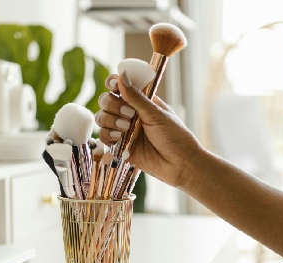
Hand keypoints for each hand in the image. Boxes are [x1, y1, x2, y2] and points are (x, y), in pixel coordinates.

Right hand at [94, 73, 204, 188]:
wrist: (180, 166)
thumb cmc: (175, 137)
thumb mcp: (156, 115)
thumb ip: (136, 97)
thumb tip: (122, 75)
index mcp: (142, 101)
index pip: (121, 86)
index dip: (113, 83)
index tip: (113, 86)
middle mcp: (130, 113)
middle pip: (107, 100)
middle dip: (113, 106)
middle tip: (129, 115)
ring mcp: (124, 130)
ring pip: (102, 118)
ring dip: (110, 121)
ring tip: (125, 129)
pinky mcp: (120, 146)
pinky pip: (103, 137)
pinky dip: (107, 135)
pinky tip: (119, 138)